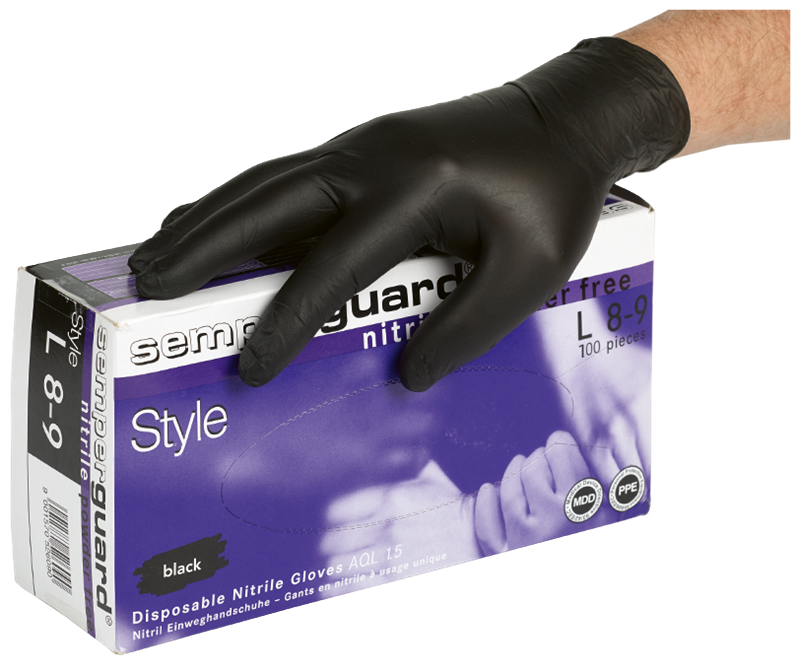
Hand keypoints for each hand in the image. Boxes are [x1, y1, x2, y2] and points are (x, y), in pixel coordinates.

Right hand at [129, 37, 686, 390]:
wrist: (567, 118)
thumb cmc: (554, 197)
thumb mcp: (528, 273)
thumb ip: (464, 329)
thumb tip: (404, 376)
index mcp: (415, 189)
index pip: (334, 267)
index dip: (286, 321)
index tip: (251, 367)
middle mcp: (372, 157)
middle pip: (266, 199)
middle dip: (203, 243)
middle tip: (148, 283)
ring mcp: (362, 144)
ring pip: (265, 180)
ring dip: (208, 216)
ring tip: (158, 253)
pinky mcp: (363, 147)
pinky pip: (288, 177)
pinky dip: (243, 203)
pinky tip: (220, 224)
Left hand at [318, 460, 479, 597]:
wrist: (485, 543)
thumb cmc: (458, 513)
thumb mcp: (435, 480)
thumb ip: (410, 465)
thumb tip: (398, 449)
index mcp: (392, 497)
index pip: (338, 510)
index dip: (333, 520)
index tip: (337, 525)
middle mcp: (387, 527)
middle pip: (333, 540)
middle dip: (333, 546)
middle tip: (337, 550)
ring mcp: (391, 558)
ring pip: (338, 566)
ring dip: (338, 568)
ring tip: (342, 568)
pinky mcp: (395, 582)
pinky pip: (353, 588)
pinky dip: (340, 589)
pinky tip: (335, 588)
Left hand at [474, 430, 618, 554]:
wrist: (559, 630)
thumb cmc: (598, 537)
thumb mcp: (618, 521)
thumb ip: (622, 498)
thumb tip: (624, 473)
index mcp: (586, 510)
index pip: (562, 453)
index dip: (561, 445)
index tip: (561, 445)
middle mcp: (550, 521)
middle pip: (534, 464)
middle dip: (540, 458)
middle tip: (547, 461)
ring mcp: (522, 540)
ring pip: (508, 484)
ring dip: (515, 472)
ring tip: (523, 468)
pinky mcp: (501, 556)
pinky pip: (485, 516)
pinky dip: (487, 500)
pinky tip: (493, 490)